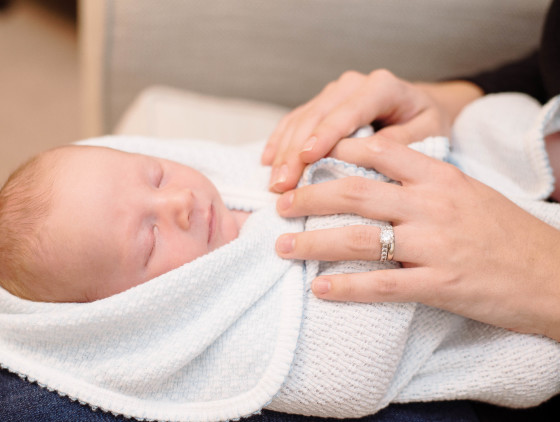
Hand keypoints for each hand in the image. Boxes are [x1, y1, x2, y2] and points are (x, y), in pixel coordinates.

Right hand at [262, 69, 481, 192]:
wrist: (420, 107)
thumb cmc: (426, 123)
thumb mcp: (429, 132)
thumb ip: (402, 142)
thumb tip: (367, 157)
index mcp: (381, 87)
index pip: (347, 111)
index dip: (325, 135)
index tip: (308, 158)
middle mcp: (352, 84)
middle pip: (316, 117)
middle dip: (296, 152)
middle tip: (281, 184)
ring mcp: (333, 92)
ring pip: (300, 119)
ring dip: (283, 152)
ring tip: (273, 183)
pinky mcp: (321, 104)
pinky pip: (294, 120)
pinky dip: (279, 141)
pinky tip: (266, 162)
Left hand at [274, 136, 559, 340]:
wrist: (553, 276)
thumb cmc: (506, 233)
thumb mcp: (467, 192)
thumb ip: (423, 182)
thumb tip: (373, 178)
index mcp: (440, 177)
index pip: (378, 152)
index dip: (334, 151)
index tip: (304, 158)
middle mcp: (433, 205)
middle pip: (356, 192)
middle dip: (309, 197)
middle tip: (280, 203)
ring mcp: (435, 245)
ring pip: (359, 238)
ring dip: (313, 242)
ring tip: (282, 247)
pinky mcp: (440, 285)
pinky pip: (382, 285)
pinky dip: (346, 287)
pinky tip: (320, 288)